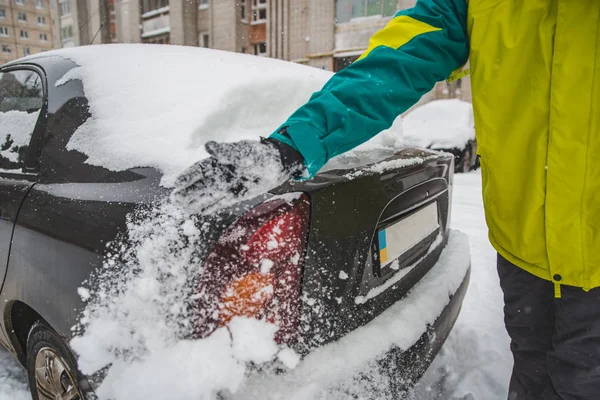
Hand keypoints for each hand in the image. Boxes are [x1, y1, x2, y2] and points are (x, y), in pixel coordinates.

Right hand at [170, 138, 303, 213]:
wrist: (280, 165)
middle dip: (189, 192)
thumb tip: (207, 146)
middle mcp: (223, 173)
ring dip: (197, 201)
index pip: (201, 169)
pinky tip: (201, 212)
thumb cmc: (261, 155)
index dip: (189, 176)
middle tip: (175, 200)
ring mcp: (230, 184)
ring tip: (183, 208)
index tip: (177, 184)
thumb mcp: (244, 153)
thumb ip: (226, 152)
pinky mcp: (238, 195)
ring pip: (210, 194)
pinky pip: (221, 202)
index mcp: (222, 160)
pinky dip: (211, 207)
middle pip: (203, 184)